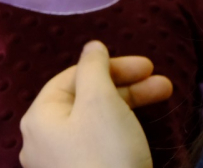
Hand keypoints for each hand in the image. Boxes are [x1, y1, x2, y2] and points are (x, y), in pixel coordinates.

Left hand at [20, 42, 170, 167]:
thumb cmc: (105, 154)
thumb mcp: (101, 101)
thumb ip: (95, 67)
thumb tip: (92, 46)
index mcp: (39, 117)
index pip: (72, 76)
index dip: (110, 65)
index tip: (147, 65)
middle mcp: (41, 141)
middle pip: (85, 98)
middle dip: (127, 85)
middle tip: (163, 83)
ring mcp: (58, 164)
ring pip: (94, 121)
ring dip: (129, 105)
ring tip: (163, 100)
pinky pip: (96, 144)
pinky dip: (120, 129)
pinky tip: (139, 131)